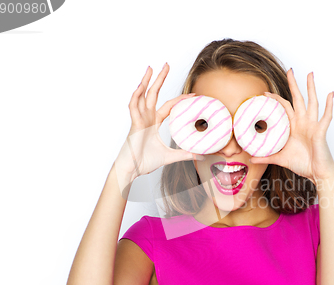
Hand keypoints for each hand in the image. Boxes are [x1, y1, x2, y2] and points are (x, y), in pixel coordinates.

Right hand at [115, 64, 203, 181]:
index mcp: (153, 122)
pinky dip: (136, 96)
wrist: (132, 170)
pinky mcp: (134, 124)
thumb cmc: (145, 162)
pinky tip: (141, 86)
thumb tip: (202, 156)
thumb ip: (186, 154)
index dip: (180, 99)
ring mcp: (139, 119)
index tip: (192, 94)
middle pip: (154, 93)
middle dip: (159, 79)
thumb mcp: (170, 156)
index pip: (169, 106)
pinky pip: (133, 106)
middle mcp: (146, 117)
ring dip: (146, 81)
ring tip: (151, 68)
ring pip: (142, 95)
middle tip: (166, 64)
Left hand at [250, 69, 333, 183]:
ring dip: (311, 88)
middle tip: (290, 70)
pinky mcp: (320, 131)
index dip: (276, 99)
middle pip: (298, 99)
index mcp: (295, 127)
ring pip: (312, 103)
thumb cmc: (304, 164)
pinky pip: (326, 117)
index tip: (266, 93)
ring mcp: (313, 126)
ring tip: (310, 74)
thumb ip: (266, 157)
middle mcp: (304, 123)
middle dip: (294, 85)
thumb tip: (251, 159)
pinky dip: (329, 105)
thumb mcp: (280, 159)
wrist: (317, 174)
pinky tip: (330, 94)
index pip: (285, 108)